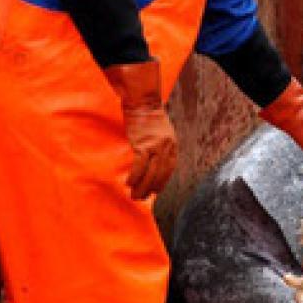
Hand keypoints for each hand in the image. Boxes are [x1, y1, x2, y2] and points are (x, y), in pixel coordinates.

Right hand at [103, 60, 176, 199]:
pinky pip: (139, 165)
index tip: (156, 191)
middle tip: (142, 198)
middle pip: (160, 174)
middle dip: (151, 189)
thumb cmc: (149, 118)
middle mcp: (167, 147)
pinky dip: (135, 176)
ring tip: (134, 195)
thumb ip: (161, 147)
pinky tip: (129, 183)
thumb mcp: (163, 133)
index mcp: (173, 145)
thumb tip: (154, 163)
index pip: (170, 169)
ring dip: (142, 187)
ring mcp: (155, 146)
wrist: (143, 103)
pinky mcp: (142, 145)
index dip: (163, 182)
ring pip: (150, 173)